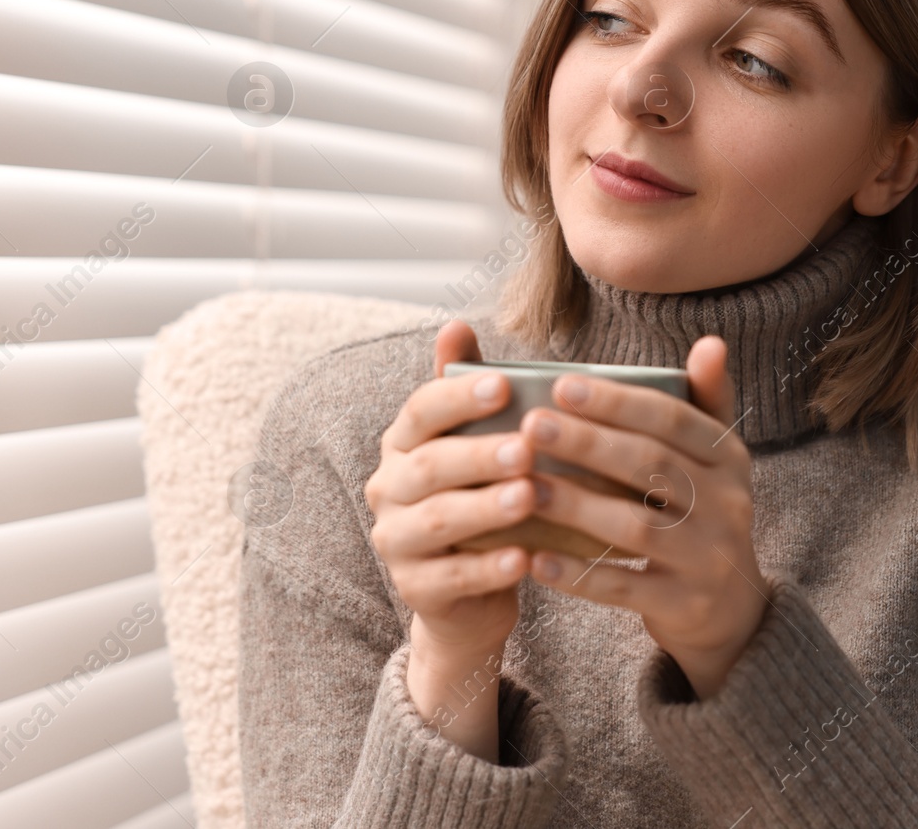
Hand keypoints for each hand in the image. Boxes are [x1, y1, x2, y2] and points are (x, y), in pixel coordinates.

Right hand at [363, 319, 538, 758]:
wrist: (469, 594)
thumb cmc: (478, 499)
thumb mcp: (472, 444)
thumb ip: (464, 389)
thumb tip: (456, 324)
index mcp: (401, 445)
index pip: (420, 411)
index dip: (457, 397)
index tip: (503, 384)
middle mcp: (388, 489)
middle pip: (429, 466)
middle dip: (478, 454)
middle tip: (526, 446)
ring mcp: (397, 542)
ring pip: (438, 520)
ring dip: (485, 507)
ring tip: (529, 495)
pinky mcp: (415, 589)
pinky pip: (451, 577)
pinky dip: (488, 568)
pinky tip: (525, 559)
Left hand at [518, 335, 769, 699]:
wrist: (730, 609)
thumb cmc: (700, 513)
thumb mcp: (714, 460)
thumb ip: (704, 402)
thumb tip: (710, 341)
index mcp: (729, 458)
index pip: (672, 420)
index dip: (616, 402)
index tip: (561, 384)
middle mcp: (728, 506)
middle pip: (651, 467)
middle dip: (587, 443)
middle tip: (530, 424)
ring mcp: (707, 559)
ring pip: (634, 527)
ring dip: (574, 505)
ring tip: (524, 484)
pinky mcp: (683, 605)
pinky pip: (623, 587)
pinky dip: (577, 574)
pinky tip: (534, 557)